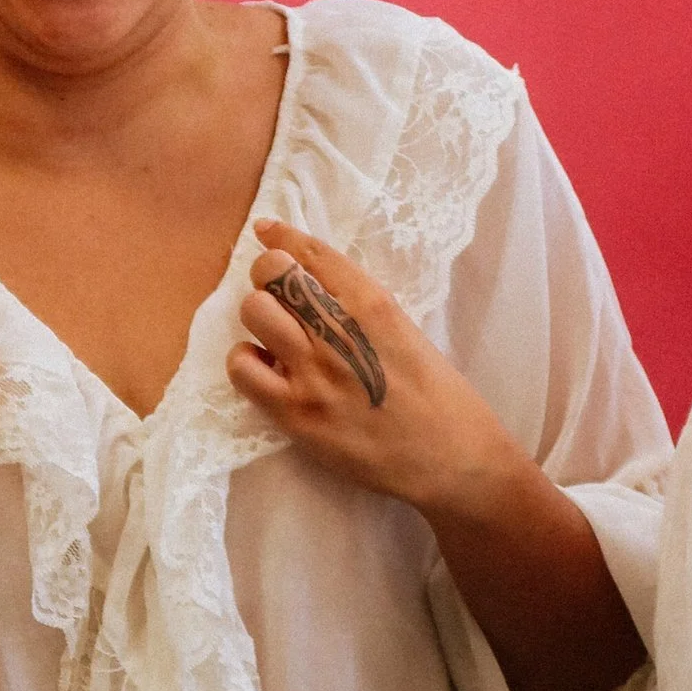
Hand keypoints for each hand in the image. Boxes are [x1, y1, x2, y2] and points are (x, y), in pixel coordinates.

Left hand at [228, 219, 515, 513]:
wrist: (449, 459)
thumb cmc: (439, 396)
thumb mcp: (406, 332)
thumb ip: (361, 309)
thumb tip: (314, 290)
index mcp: (373, 304)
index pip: (313, 254)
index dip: (283, 237)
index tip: (267, 230)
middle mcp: (339, 331)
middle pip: (273, 274)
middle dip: (268, 276)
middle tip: (277, 294)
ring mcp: (313, 373)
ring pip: (254, 313)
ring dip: (259, 317)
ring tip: (274, 335)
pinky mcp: (295, 414)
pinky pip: (242, 369)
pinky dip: (246, 361)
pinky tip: (265, 368)